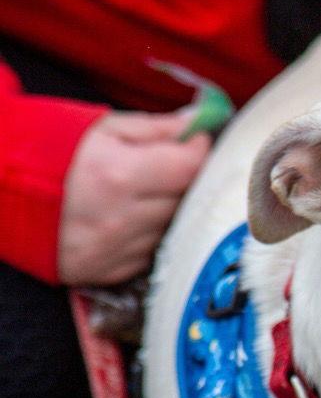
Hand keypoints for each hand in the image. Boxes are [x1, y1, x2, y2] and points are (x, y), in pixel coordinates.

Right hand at [58, 111, 211, 284]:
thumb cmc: (44, 152)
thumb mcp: (98, 128)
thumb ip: (155, 129)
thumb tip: (199, 125)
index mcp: (117, 175)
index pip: (189, 168)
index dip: (200, 151)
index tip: (196, 141)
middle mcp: (121, 220)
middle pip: (186, 201)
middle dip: (185, 179)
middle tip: (171, 164)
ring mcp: (116, 251)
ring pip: (172, 229)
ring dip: (169, 209)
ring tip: (143, 191)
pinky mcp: (109, 272)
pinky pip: (151, 252)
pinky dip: (149, 234)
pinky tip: (128, 218)